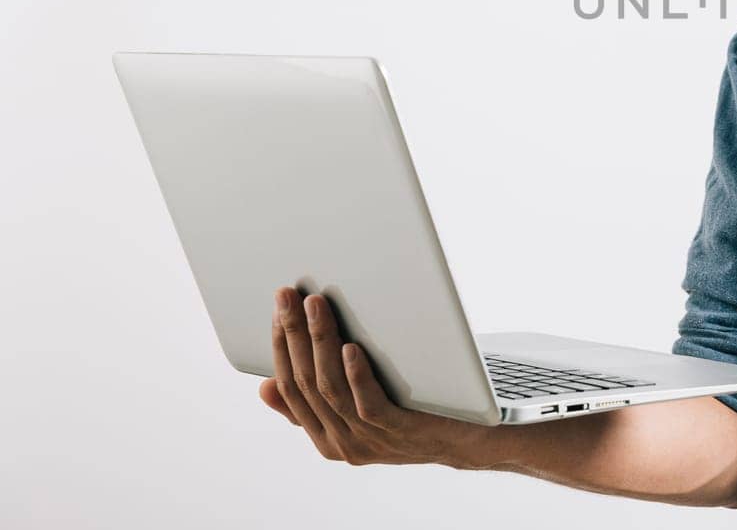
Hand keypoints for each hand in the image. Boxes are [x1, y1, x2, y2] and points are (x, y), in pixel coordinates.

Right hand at [260, 286, 492, 468]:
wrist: (470, 440)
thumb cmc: (413, 413)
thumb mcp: (358, 409)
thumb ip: (317, 402)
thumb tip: (264, 386)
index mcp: (326, 437)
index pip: (289, 389)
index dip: (280, 347)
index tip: (276, 310)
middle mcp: (342, 442)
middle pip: (305, 384)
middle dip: (293, 335)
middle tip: (287, 295)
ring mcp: (370, 439)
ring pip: (331, 388)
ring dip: (321, 341)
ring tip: (316, 305)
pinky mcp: (399, 431)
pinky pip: (369, 403)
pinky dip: (357, 374)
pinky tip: (352, 347)